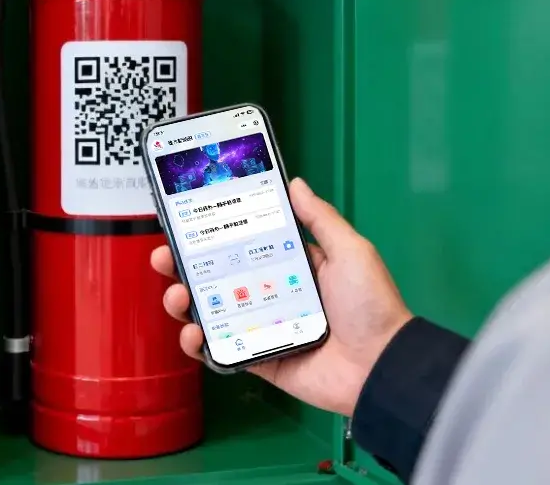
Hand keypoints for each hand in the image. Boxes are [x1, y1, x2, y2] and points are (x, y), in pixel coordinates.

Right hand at [151, 178, 411, 416]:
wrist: (384, 366)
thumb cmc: (373, 307)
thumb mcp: (350, 251)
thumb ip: (320, 218)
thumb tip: (295, 183)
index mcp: (293, 266)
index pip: (244, 244)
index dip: (214, 234)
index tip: (188, 221)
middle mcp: (274, 294)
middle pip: (217, 276)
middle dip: (185, 265)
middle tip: (165, 256)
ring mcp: (264, 327)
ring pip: (211, 312)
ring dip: (185, 303)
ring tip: (178, 296)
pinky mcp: (261, 359)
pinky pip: (222, 351)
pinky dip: (201, 344)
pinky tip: (194, 332)